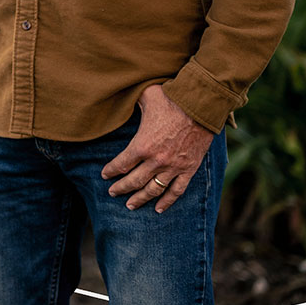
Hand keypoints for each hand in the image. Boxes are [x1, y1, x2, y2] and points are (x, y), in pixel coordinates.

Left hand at [100, 84, 214, 212]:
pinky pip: (176, 191)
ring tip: (130, 205)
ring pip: (153, 190)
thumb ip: (132, 100)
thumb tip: (122, 95)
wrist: (201, 106)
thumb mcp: (146, 96)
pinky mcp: (188, 169)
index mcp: (142, 144)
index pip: (121, 164)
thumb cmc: (172, 98)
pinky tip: (158, 209)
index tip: (104, 175)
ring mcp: (173, 167)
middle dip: (121, 188)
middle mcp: (156, 160)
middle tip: (112, 192)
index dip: (111, 171)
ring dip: (140, 199)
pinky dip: (167, 201)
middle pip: (134, 181)